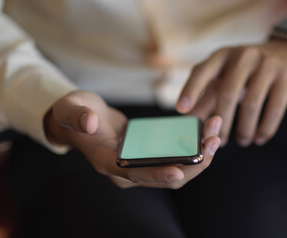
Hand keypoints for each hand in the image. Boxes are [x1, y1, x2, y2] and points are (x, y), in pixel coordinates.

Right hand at [44, 90, 221, 188]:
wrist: (83, 117)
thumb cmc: (75, 113)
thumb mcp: (71, 109)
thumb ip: (78, 115)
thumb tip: (90, 122)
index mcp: (107, 163)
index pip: (135, 175)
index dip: (157, 175)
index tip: (180, 171)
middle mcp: (126, 172)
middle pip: (166, 177)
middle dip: (192, 164)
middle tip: (213, 140)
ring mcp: (140, 167)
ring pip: (177, 170)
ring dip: (198, 156)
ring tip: (215, 132)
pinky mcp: (150, 158)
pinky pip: (176, 159)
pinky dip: (193, 149)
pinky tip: (206, 132)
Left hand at [176, 40, 286, 146]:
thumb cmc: (247, 70)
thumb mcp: (226, 76)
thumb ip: (207, 96)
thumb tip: (188, 120)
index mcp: (222, 56)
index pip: (202, 71)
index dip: (190, 90)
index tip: (181, 110)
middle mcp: (243, 56)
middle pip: (227, 93)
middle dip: (222, 122)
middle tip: (220, 142)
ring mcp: (267, 64)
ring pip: (251, 104)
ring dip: (245, 129)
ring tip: (242, 142)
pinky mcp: (286, 77)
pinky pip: (275, 108)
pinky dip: (266, 127)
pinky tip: (260, 138)